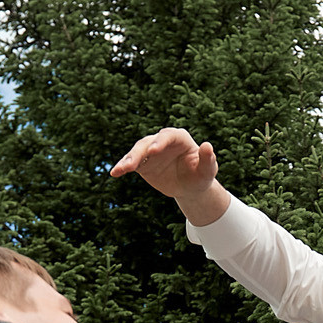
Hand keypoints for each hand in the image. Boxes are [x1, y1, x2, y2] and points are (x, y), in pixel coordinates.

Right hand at [110, 127, 231, 226]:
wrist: (189, 186)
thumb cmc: (200, 176)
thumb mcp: (207, 171)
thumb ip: (208, 159)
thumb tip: (207, 146)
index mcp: (179, 138)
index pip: (168, 136)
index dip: (160, 142)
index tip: (153, 151)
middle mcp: (162, 141)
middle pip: (148, 143)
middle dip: (140, 153)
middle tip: (132, 164)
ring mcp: (150, 151)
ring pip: (136, 152)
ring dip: (128, 160)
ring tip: (121, 170)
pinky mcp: (142, 163)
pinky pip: (130, 163)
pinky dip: (122, 167)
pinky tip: (114, 173)